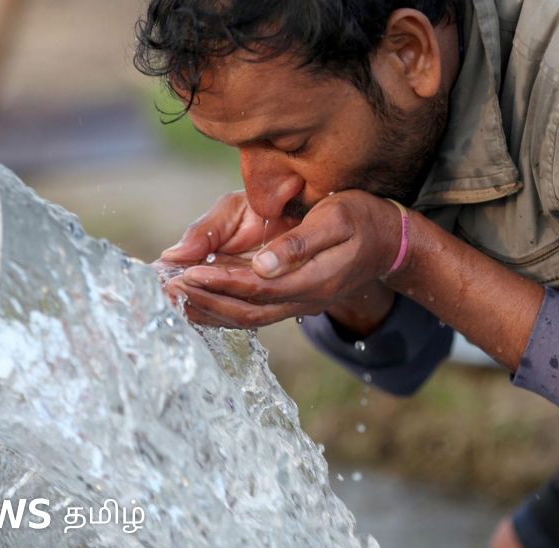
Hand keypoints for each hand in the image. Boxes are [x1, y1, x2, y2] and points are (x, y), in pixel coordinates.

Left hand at [171, 190, 403, 328]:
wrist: (390, 241)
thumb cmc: (363, 218)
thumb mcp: (339, 218)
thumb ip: (300, 243)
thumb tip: (262, 265)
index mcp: (313, 279)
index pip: (256, 288)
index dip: (219, 283)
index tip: (186, 275)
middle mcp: (304, 299)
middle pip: (246, 312)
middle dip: (204, 302)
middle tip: (167, 292)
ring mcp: (299, 303)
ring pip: (247, 318)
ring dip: (209, 311)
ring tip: (174, 301)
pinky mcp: (293, 299)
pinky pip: (253, 313)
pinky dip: (222, 311)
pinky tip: (199, 304)